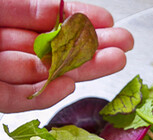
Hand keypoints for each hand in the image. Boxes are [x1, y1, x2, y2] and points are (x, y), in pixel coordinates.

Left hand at [0, 0, 133, 112]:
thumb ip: (25, 8)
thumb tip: (61, 10)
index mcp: (2, 21)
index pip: (47, 20)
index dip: (78, 20)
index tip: (107, 21)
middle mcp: (2, 47)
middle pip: (54, 52)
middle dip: (91, 49)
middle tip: (123, 47)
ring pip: (44, 76)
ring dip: (81, 71)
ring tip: (114, 61)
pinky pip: (19, 100)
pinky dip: (45, 95)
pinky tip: (70, 85)